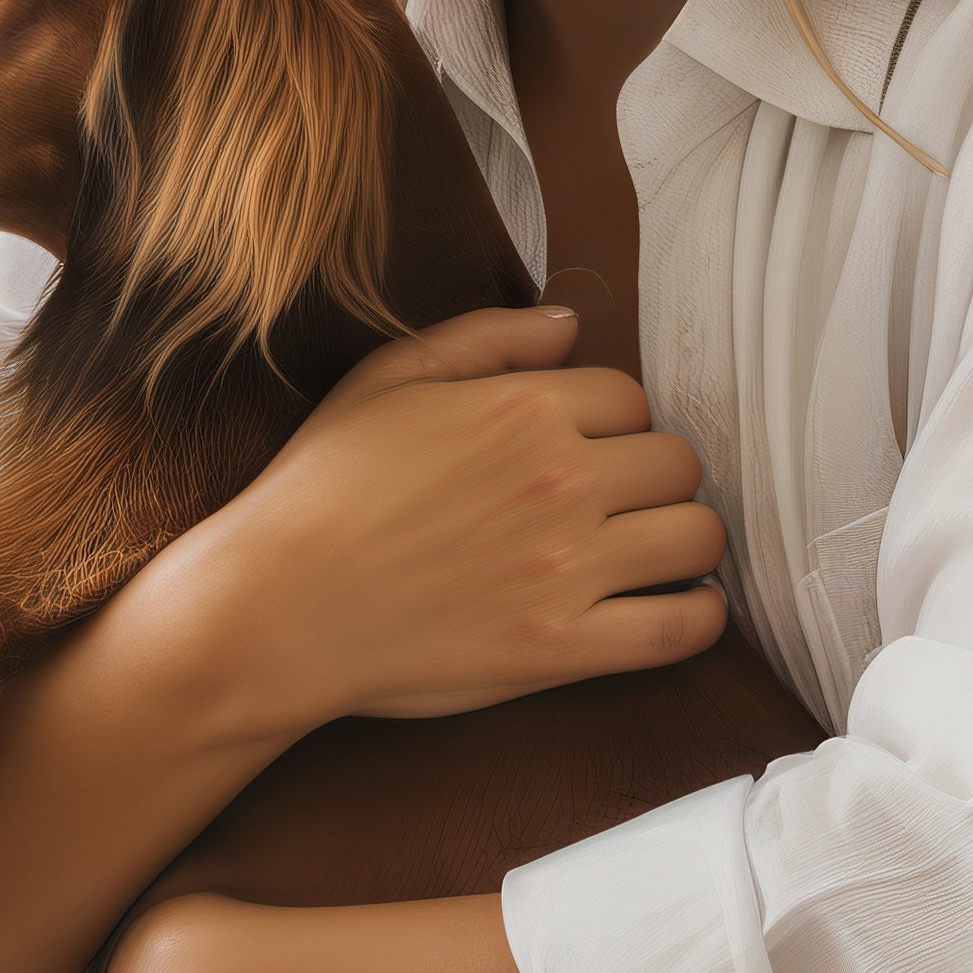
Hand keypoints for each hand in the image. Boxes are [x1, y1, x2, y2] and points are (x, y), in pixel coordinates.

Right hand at [116, 305, 724, 745]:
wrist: (275, 606)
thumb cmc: (319, 488)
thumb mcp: (384, 380)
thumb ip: (484, 336)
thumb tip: (570, 324)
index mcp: (523, 408)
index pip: (629, 396)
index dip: (606, 420)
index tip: (575, 448)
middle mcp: (562, 481)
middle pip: (677, 461)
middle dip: (650, 475)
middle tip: (610, 500)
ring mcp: (571, 568)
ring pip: (697, 535)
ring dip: (680, 538)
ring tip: (645, 550)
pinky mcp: (566, 648)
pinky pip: (682, 628)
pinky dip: (696, 617)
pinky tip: (673, 607)